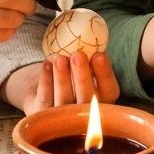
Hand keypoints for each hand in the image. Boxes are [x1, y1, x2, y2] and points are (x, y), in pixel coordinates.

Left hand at [4, 52, 120, 114]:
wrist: (48, 98)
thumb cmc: (75, 81)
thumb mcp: (89, 72)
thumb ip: (93, 60)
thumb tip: (94, 33)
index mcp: (104, 103)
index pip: (109, 90)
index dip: (105, 73)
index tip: (99, 54)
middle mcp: (87, 116)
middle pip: (86, 98)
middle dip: (82, 76)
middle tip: (77, 55)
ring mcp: (64, 120)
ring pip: (64, 100)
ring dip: (62, 78)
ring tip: (59, 58)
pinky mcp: (43, 117)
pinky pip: (45, 98)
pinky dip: (45, 81)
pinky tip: (47, 64)